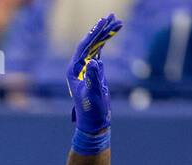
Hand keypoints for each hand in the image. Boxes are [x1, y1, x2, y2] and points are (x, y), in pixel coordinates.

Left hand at [68, 14, 122, 136]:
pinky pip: (100, 52)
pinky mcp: (94, 71)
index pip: (83, 47)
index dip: (93, 34)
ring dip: (106, 34)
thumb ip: (93, 78)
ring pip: (96, 46)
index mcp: (74, 70)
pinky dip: (107, 43)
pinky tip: (113, 33)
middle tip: (112, 16)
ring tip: (117, 22)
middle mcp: (78, 67)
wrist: (94, 122)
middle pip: (90, 43)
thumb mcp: (93, 94)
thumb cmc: (91, 111)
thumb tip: (95, 62)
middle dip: (101, 29)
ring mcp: (86, 68)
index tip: (103, 22)